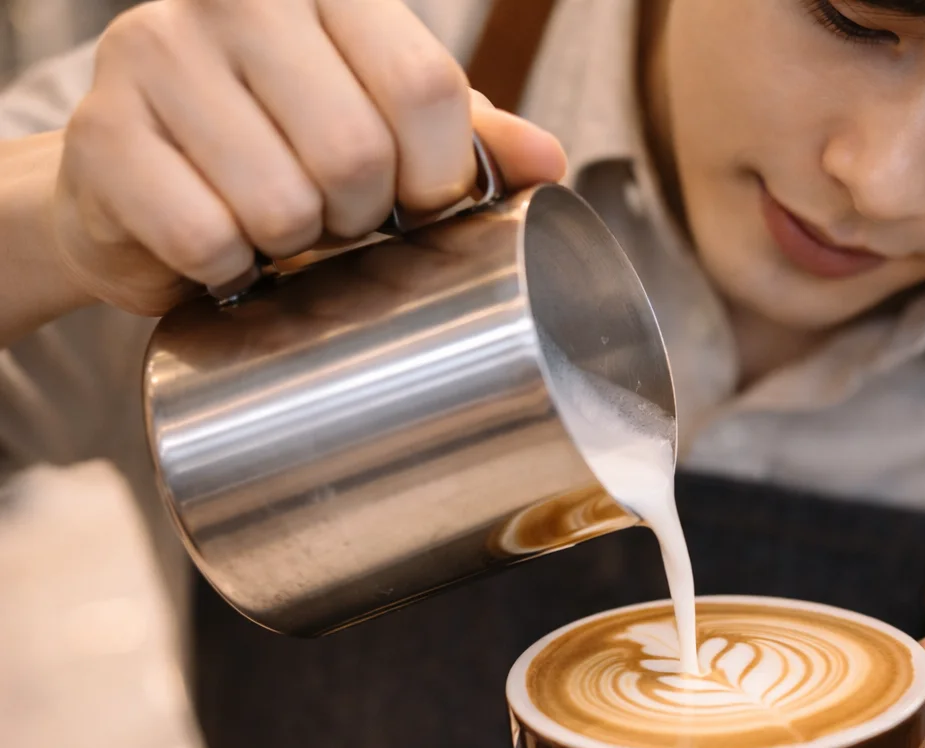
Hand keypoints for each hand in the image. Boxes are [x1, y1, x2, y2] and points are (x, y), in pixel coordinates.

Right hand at [51, 0, 565, 315]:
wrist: (139, 184)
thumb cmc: (281, 148)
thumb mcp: (389, 129)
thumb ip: (470, 138)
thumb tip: (547, 160)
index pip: (425, 86)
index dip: (437, 176)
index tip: (418, 203)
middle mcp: (233, 0)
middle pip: (357, 150)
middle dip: (361, 218)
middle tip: (335, 218)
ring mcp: (155, 55)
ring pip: (281, 201)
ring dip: (292, 246)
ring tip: (276, 227)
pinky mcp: (102, 134)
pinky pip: (205, 237)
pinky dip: (227, 268)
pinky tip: (221, 247)